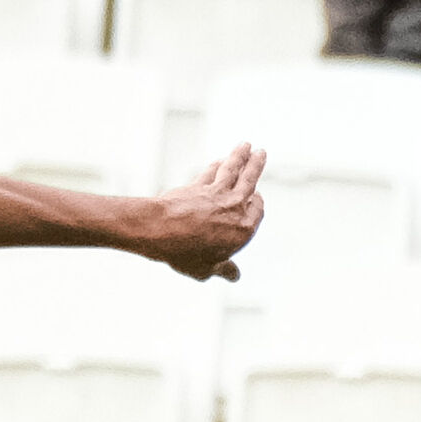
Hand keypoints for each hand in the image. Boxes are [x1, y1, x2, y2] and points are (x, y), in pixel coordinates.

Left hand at [146, 143, 265, 281]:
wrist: (159, 230)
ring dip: (240, 156)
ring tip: (246, 145)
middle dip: (256, 165)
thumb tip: (234, 275)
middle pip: (249, 181)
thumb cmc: (184, 253)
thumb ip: (223, 269)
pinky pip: (211, 172)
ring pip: (233, 170)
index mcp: (243, 228)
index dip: (257, 203)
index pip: (257, 211)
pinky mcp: (197, 186)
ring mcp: (216, 193)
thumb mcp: (205, 269)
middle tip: (261, 152)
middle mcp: (235, 207)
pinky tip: (219, 160)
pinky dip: (216, 165)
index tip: (258, 196)